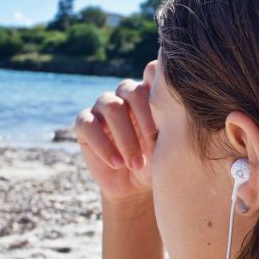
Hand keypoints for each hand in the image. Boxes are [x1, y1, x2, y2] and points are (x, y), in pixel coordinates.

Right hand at [74, 62, 157, 203]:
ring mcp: (103, 106)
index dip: (159, 87)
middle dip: (145, 121)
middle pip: (133, 91)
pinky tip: (117, 163)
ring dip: (126, 138)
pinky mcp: (85, 124)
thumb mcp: (169, 144)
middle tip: (155, 149)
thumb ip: (171, 122)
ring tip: (137, 164)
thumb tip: (173, 106)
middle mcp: (125, 94)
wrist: (136, 186)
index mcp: (149, 93)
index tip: (170, 116)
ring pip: (111, 107)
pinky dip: (104, 146)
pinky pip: (88, 126)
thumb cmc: (158, 162)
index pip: (151, 72)